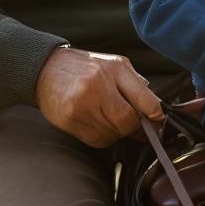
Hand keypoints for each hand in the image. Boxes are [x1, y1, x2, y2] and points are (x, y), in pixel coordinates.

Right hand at [34, 46, 163, 146]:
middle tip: (135, 125)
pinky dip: (103, 137)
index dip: (156, 115)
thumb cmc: (84, 67)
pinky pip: (96, 140)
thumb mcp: (114, 65)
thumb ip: (135, 85)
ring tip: (110, 119)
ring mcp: (82, 104)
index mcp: (115, 69)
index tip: (158, 122)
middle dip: (135, 127)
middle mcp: (98, 85)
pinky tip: (98, 124)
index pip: (144, 99)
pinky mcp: (70, 119)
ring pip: (113, 134)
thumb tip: (155, 109)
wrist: (46, 69)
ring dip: (117, 132)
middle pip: (128, 121)